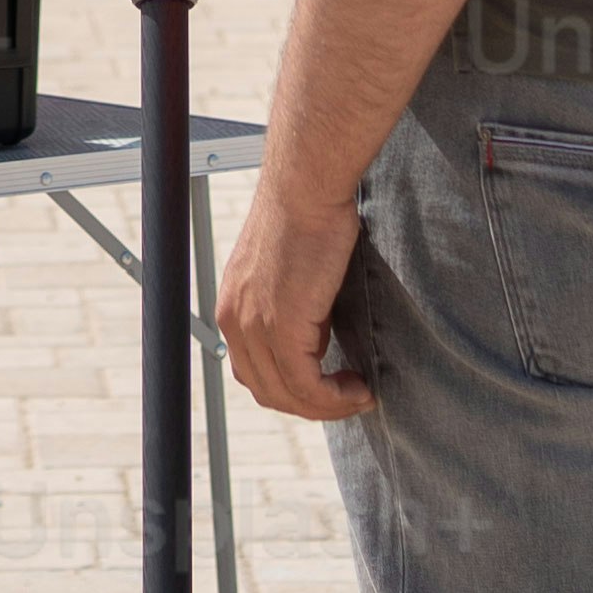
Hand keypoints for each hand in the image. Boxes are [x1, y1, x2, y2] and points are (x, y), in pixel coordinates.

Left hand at [215, 169, 371, 423]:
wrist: (307, 186)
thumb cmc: (308, 213)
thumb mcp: (288, 268)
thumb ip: (292, 305)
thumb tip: (317, 336)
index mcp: (232, 306)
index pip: (254, 372)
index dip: (292, 389)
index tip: (329, 385)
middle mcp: (233, 320)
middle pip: (268, 391)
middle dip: (311, 405)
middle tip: (349, 397)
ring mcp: (254, 326)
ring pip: (289, 395)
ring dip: (328, 406)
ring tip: (360, 395)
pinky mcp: (282, 327)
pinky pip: (307, 385)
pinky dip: (335, 397)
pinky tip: (359, 388)